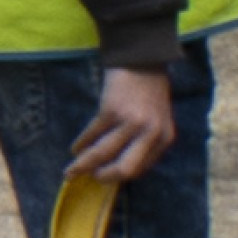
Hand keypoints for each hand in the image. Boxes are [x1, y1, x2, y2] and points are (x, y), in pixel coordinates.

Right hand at [69, 64, 177, 183]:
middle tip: (90, 179)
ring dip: (85, 164)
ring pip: (104, 153)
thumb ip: (145, 140)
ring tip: (72, 171)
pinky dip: (82, 142)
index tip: (106, 177)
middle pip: (125, 168)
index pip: (141, 169)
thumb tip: (120, 162)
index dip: (120, 175)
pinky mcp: (111, 110)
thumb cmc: (149, 90)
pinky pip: (93, 133)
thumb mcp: (157, 119)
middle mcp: (151, 134)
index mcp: (164, 139)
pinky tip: (75, 147)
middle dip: (104, 177)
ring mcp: (131, 123)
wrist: (141, 58)